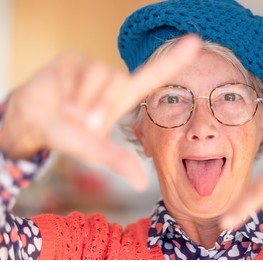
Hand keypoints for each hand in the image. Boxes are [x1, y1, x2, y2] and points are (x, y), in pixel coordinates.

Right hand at [0, 35, 200, 190]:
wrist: (31, 125)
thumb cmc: (67, 137)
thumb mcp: (94, 150)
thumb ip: (117, 160)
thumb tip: (142, 183)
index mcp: (123, 98)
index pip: (154, 75)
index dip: (175, 59)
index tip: (195, 41)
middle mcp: (111, 80)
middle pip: (120, 81)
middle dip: (100, 107)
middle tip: (83, 124)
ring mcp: (91, 67)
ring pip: (100, 74)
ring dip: (83, 101)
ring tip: (69, 114)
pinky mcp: (71, 60)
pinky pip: (77, 70)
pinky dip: (68, 91)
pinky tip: (59, 99)